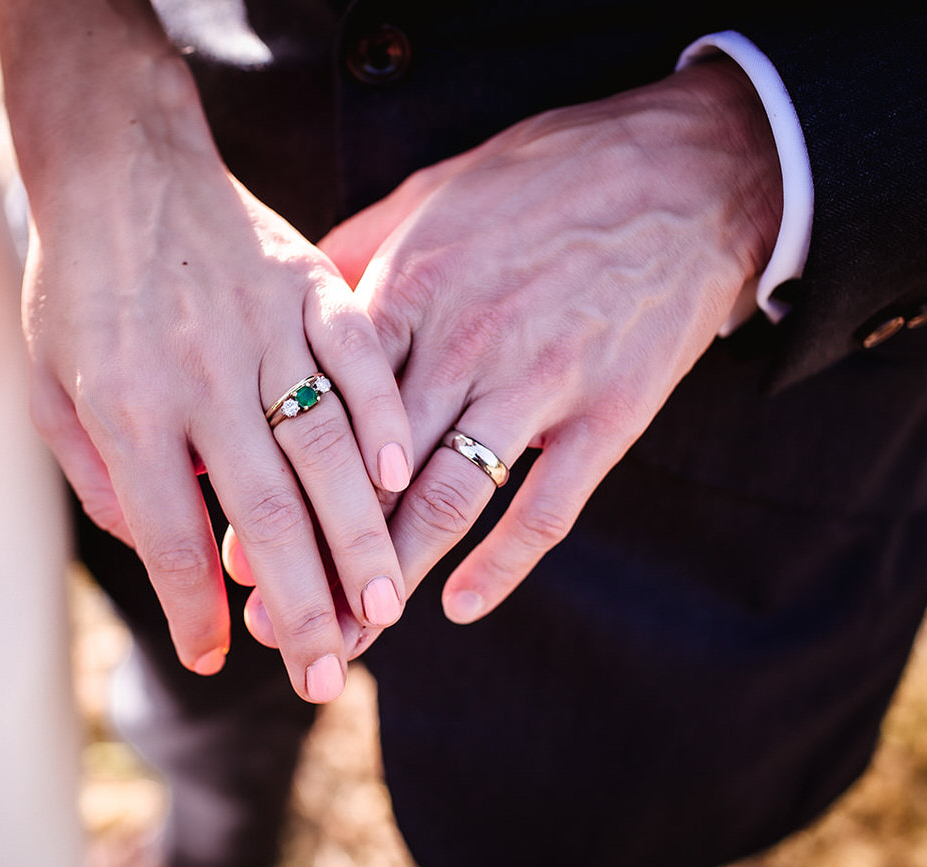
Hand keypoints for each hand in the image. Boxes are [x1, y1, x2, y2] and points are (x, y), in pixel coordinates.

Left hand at [2, 31, 411, 701]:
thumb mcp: (52, 388)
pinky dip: (385, 422)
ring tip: (383, 605)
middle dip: (301, 605)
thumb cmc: (78, 287)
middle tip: (329, 672)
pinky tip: (406, 481)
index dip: (195, 608)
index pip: (171, 537)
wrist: (120, 165)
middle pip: (263, 513)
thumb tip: (163, 551)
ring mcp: (263, 329)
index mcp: (129, 409)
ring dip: (359, 537)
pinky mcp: (309, 287)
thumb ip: (102, 479)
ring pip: (325, 451)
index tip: (219, 656)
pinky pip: (361, 362)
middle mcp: (201, 377)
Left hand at [239, 57, 781, 647]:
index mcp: (410, 290)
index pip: (323, 411)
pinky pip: (546, 508)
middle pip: (372, 475)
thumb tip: (290, 303)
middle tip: (279, 621)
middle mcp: (464, 343)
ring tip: (351, 639)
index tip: (237, 544)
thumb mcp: (432, 193)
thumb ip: (357, 253)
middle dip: (319, 558)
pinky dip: (502, 563)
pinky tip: (460, 605)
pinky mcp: (609, 413)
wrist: (688, 167)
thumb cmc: (546, 177)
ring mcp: (539, 382)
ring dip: (392, 579)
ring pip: (447, 502)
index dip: (277, 487)